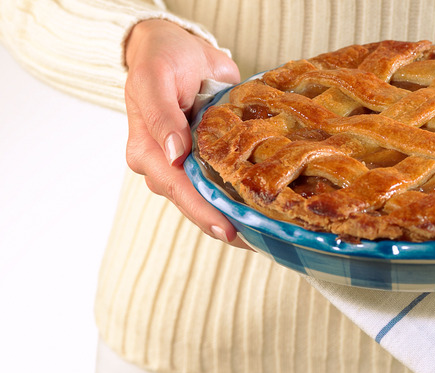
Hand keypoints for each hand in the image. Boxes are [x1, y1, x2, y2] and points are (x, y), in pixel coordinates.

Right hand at [124, 19, 248, 247]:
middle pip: (194, 202)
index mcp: (148, 151)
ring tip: (265, 235)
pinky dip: (239, 197)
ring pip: (209, 198)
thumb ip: (161, 115)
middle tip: (256, 242)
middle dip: (222, 223)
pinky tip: (262, 212)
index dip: (202, 211)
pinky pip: (221, 183)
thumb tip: (174, 152)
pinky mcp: (206, 158)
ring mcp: (186, 164)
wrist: (176, 46)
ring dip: (234, 216)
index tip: (227, 230)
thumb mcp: (154, 79)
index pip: (177, 188)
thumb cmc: (162, 59)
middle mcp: (165, 164)